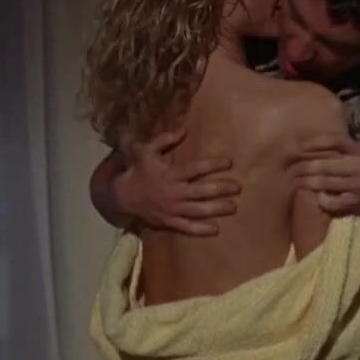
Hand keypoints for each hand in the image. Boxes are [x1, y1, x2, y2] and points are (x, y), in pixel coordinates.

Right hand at [115, 127, 239, 235]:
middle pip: (201, 191)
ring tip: (233, 206)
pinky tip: (216, 229)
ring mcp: (172, 209)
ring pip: (197, 210)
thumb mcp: (146, 150)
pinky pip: (186, 227)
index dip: (213, 165)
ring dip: (216, 209)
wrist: (121, 195)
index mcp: (170, 174)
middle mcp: (173, 192)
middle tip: (238, 187)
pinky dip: (201, 229)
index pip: (195, 169)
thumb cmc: (137, 170)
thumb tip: (184, 129)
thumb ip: (165, 139)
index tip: (229, 163)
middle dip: (221, 189)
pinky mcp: (168, 222)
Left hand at [290, 134, 359, 219]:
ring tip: (294, 181)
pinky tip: (316, 197)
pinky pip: (331, 201)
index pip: (335, 141)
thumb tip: (309, 143)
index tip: (298, 146)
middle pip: (325, 164)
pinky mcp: (354, 202)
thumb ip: (342, 150)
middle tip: (289, 168)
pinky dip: (321, 199)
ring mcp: (357, 185)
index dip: (315, 143)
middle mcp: (359, 166)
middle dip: (304, 167)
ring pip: (325, 183)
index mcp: (359, 152)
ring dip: (307, 183)